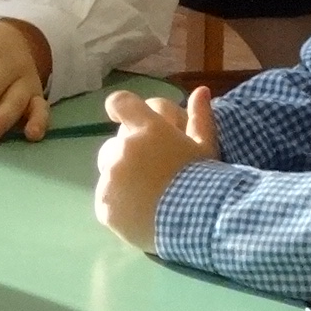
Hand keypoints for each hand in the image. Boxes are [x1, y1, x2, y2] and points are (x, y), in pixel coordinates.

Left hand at [93, 87, 218, 249]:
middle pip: (113, 146)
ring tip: (147, 199)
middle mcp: (122, 149)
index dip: (120, 108)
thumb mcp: (206, 147)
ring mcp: (110, 179)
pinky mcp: (105, 206)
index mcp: (145, 129)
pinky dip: (119, 207)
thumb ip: (199, 118)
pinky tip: (140, 214)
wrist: (198, 220)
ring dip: (122, 182)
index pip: (120, 103)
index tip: (120, 116)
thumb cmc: (203, 179)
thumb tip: (201, 90)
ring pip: (109, 175)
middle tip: (150, 175)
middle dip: (127, 156)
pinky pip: (107, 203)